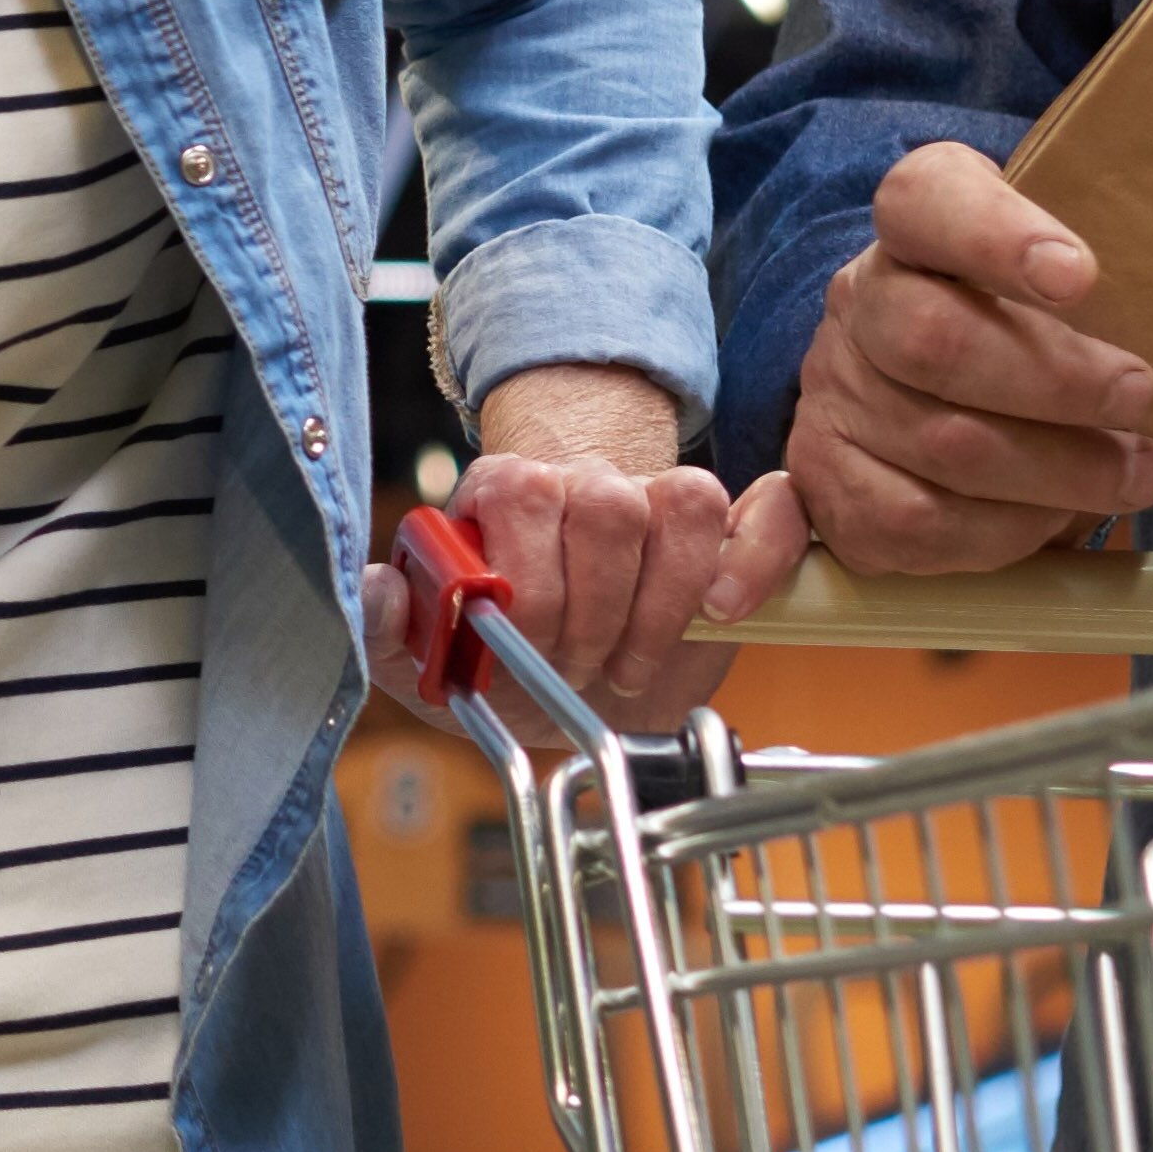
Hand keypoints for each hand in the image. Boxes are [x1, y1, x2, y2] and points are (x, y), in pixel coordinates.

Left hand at [359, 377, 810, 737]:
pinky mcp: (727, 532)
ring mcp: (659, 498)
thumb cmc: (495, 658)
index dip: (530, 592)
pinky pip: (771, 508)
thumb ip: (389, 629)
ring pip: (681, 501)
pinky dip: (758, 556)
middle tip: (576, 670)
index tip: (524, 653)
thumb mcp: (425, 657)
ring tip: (628, 665)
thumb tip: (381, 592)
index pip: (524, 496)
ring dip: (661, 605)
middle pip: (607, 507)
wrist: (562, 669)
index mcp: (502, 491)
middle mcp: (582, 481)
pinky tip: (723, 614)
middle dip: (592, 615)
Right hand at [783, 139, 1152, 569]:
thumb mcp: (1058, 262)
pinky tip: (1055, 518)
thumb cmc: (1021, 319)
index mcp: (913, 227)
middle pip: (932, 339)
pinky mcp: (831, 483)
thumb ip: (1114, 259)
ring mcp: (836, 396)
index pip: (924, 201)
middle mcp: (859, 303)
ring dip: (1062, 471)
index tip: (1081, 276)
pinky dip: (1006, 530)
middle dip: (1057, 382)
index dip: (997, 239)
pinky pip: (921, 521)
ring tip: (1141, 472)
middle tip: (1142, 395)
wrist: (919, 390)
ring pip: (944, 443)